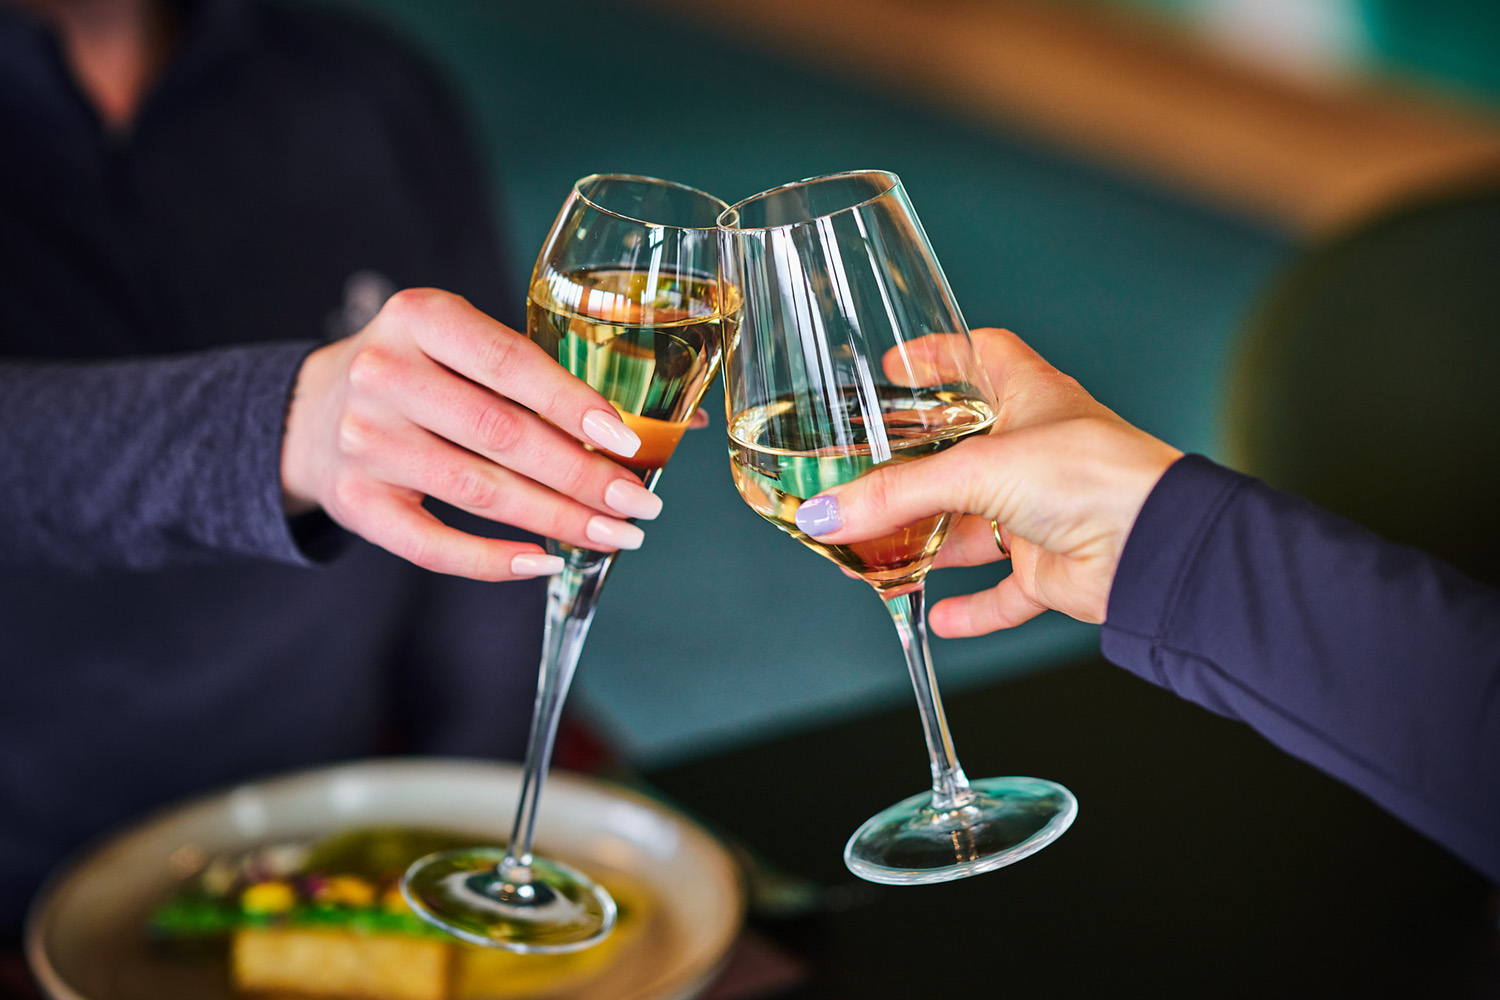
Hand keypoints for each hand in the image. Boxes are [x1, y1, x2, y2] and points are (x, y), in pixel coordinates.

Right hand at [281, 288, 665, 579]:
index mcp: (421, 316)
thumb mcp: (468, 347)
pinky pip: (432, 545)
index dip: (573, 404)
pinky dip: (494, 561)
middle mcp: (384, 372)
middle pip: (501, 434)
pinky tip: (546, 562)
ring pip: (477, 492)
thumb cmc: (425, 375)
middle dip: (581, 476)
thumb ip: (554, 378)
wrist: (315, 412)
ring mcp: (363, 440)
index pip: (510, 362)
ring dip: (555, 520)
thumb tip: (675, 425)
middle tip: (639, 505)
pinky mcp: (354, 502)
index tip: (628, 441)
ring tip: (613, 536)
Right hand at [793, 328, 1181, 634]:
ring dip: (927, 542)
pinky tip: (935, 614)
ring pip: (971, 526)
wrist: (1152, 547)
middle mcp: (1037, 450)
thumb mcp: (977, 469)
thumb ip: (896, 493)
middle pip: (961, 452)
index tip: (896, 366)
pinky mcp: (1050, 565)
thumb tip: (828, 513)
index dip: (939, 356)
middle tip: (861, 476)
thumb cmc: (1093, 475)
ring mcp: (1043, 509)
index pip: (981, 356)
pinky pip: (1002, 591)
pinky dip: (970, 606)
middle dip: (911, 468)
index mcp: (1030, 397)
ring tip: (874, 551)